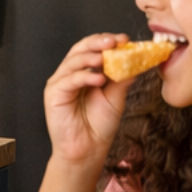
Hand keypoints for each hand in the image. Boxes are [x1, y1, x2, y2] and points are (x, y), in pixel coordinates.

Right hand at [43, 34, 132, 169]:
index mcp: (85, 72)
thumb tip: (136, 61)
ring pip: (73, 60)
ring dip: (91, 56)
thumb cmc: (98, 127)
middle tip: (114, 41)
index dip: (108, 41)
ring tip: (106, 57)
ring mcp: (61, 82)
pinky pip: (69, 79)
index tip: (125, 40)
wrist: (87, 151)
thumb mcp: (116, 98)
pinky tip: (98, 79)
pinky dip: (84, 76)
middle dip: (98, 42)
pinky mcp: (54, 94)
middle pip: (81, 48)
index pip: (94, 49)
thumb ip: (122, 79)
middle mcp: (71, 74)